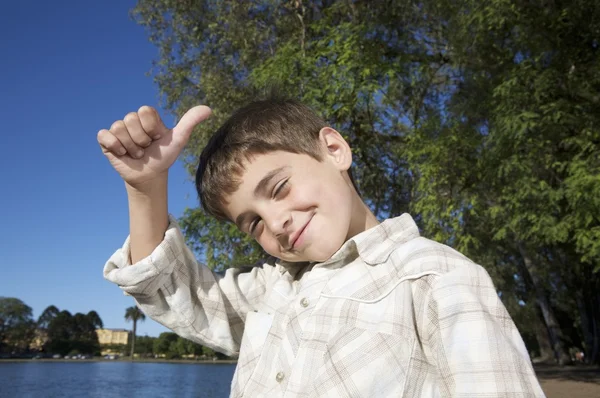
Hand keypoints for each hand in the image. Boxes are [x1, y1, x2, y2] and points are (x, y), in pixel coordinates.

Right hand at [97, 105, 211, 186]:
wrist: (151, 175)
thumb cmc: (164, 156)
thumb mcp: (179, 139)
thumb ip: (191, 122)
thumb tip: (209, 109)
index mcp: (147, 116)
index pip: (144, 111)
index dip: (152, 128)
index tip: (157, 138)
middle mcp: (131, 120)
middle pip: (131, 120)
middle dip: (142, 140)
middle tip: (146, 148)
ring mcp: (118, 130)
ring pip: (119, 129)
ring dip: (131, 147)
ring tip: (137, 153)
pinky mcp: (106, 140)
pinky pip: (105, 136)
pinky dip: (115, 147)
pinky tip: (123, 154)